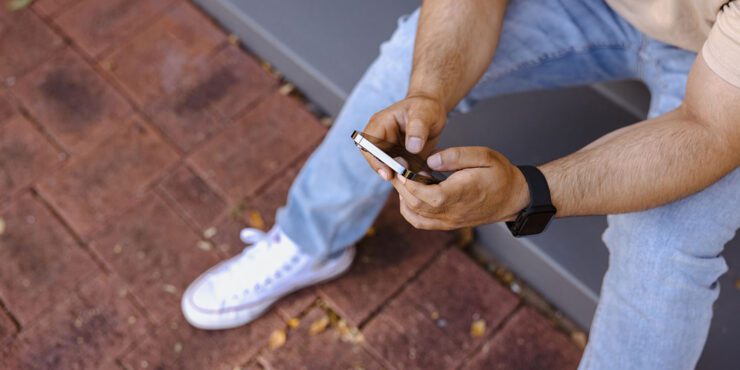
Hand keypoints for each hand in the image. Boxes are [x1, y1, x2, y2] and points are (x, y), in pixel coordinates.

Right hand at [361, 95, 446, 179]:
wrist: (433, 110)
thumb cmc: (426, 107)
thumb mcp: (424, 113)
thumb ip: (418, 128)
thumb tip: (412, 147)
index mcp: (380, 124)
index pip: (368, 145)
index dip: (375, 161)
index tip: (388, 173)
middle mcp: (381, 139)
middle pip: (376, 161)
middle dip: (390, 172)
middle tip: (406, 178)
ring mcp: (389, 150)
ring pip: (389, 169)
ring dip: (401, 176)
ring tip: (418, 177)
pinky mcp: (399, 159)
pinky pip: (401, 172)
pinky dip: (410, 176)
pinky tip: (423, 176)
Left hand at [391, 147, 530, 229]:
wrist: (514, 198)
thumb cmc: (500, 174)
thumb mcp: (483, 156)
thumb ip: (456, 156)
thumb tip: (430, 160)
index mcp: (458, 194)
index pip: (423, 193)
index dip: (407, 180)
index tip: (402, 164)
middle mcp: (450, 212)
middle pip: (414, 204)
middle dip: (401, 185)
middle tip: (397, 166)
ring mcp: (448, 221)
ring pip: (413, 215)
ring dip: (403, 196)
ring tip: (404, 177)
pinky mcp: (447, 224)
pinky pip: (420, 222)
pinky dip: (408, 210)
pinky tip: (411, 193)